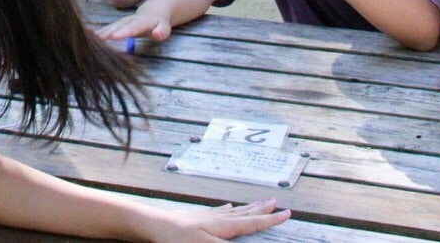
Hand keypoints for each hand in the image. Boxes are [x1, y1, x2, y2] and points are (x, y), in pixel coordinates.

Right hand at [98, 4, 172, 42]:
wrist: (154, 11)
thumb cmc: (160, 23)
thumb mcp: (164, 28)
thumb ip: (161, 32)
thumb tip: (157, 35)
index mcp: (142, 21)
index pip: (132, 28)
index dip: (123, 32)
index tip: (113, 37)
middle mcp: (131, 19)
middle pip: (119, 26)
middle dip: (109, 31)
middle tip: (98, 38)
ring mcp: (124, 20)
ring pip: (113, 25)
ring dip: (103, 31)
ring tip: (94, 38)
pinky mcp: (119, 23)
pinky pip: (110, 27)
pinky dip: (102, 31)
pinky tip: (93, 36)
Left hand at [140, 198, 289, 239]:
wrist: (152, 224)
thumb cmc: (177, 237)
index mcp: (224, 226)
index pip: (253, 223)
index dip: (270, 219)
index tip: (287, 213)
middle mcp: (218, 218)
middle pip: (245, 212)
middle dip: (262, 209)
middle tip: (277, 202)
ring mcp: (207, 216)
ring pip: (234, 211)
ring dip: (249, 207)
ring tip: (259, 202)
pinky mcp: (196, 217)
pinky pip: (218, 212)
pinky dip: (227, 209)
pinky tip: (227, 206)